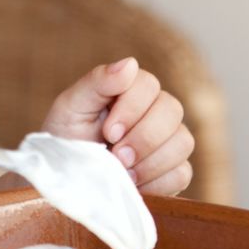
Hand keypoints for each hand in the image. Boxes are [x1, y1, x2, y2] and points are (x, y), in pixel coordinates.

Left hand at [42, 57, 193, 195]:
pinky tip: (134, 184)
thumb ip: (97, 82)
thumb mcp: (70, 108)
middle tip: (117, 156)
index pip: (149, 85)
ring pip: (182, 142)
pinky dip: (157, 182)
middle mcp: (155, 110)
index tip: (108, 132)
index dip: (132, 108)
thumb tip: (129, 63)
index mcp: (130, 89)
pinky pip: (182, 173)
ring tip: (123, 173)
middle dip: (143, 137)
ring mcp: (169, 140)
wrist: (66, 179)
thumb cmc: (66, 138)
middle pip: (172, 110)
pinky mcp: (174, 171)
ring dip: (150, 162)